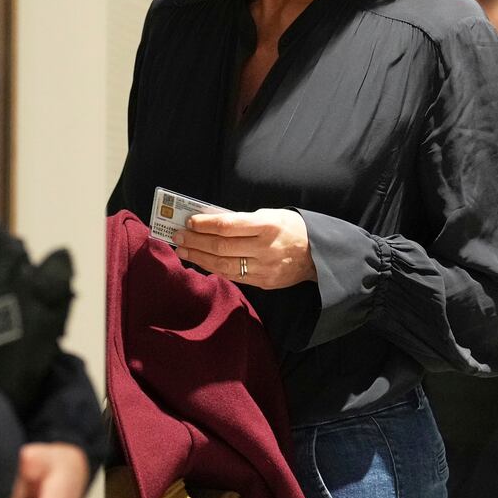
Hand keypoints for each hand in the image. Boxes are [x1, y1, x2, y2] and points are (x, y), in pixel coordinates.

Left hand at [174, 207, 316, 289]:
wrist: (318, 255)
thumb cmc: (290, 228)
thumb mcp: (271, 215)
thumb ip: (243, 220)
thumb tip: (212, 222)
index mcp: (267, 226)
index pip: (228, 225)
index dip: (205, 224)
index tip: (189, 221)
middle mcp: (265, 248)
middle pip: (222, 246)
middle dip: (196, 241)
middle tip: (178, 236)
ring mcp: (264, 268)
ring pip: (224, 265)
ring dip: (199, 257)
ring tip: (183, 250)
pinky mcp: (264, 283)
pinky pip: (233, 276)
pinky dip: (214, 268)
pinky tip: (201, 262)